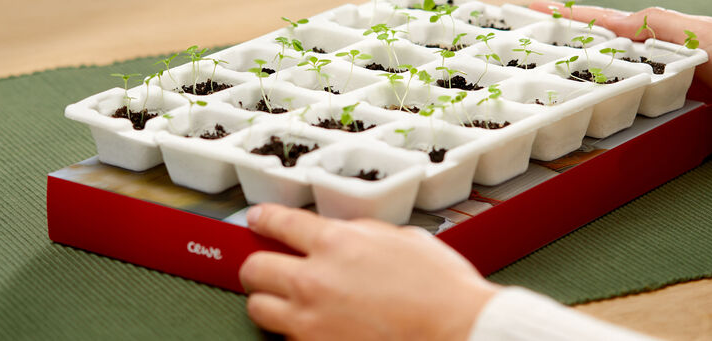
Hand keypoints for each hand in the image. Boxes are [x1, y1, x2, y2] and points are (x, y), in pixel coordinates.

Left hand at [239, 203, 498, 339]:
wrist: (458, 331)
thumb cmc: (442, 290)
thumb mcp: (402, 238)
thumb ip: (361, 233)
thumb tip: (343, 233)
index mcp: (337, 243)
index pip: (280, 222)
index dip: (264, 219)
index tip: (258, 220)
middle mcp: (315, 280)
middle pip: (254, 268)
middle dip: (260, 265)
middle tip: (269, 266)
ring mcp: (311, 321)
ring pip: (259, 308)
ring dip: (270, 302)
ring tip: (286, 301)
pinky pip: (286, 338)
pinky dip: (295, 331)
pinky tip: (315, 326)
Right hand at [530, 1, 711, 155]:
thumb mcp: (696, 33)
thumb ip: (654, 26)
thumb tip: (613, 22)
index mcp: (655, 31)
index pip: (597, 21)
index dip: (560, 15)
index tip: (523, 8)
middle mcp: (652, 59)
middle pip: (593, 56)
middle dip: (555, 54)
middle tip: (517, 55)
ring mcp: (658, 88)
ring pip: (606, 89)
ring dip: (578, 91)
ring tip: (539, 94)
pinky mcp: (667, 117)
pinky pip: (629, 118)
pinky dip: (608, 120)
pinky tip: (588, 125)